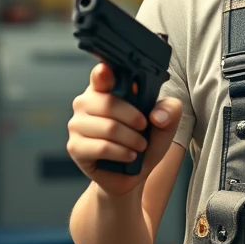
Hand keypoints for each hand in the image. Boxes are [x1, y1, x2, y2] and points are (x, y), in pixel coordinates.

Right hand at [66, 63, 182, 196]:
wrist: (134, 174)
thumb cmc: (146, 140)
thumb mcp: (166, 123)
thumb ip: (170, 110)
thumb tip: (156, 115)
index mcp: (106, 88)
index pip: (100, 74)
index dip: (102, 71)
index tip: (106, 70)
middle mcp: (86, 102)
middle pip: (108, 103)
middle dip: (134, 118)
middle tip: (144, 128)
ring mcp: (77, 125)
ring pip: (108, 127)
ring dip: (132, 139)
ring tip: (139, 146)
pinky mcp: (75, 147)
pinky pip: (101, 147)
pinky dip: (122, 153)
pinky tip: (129, 156)